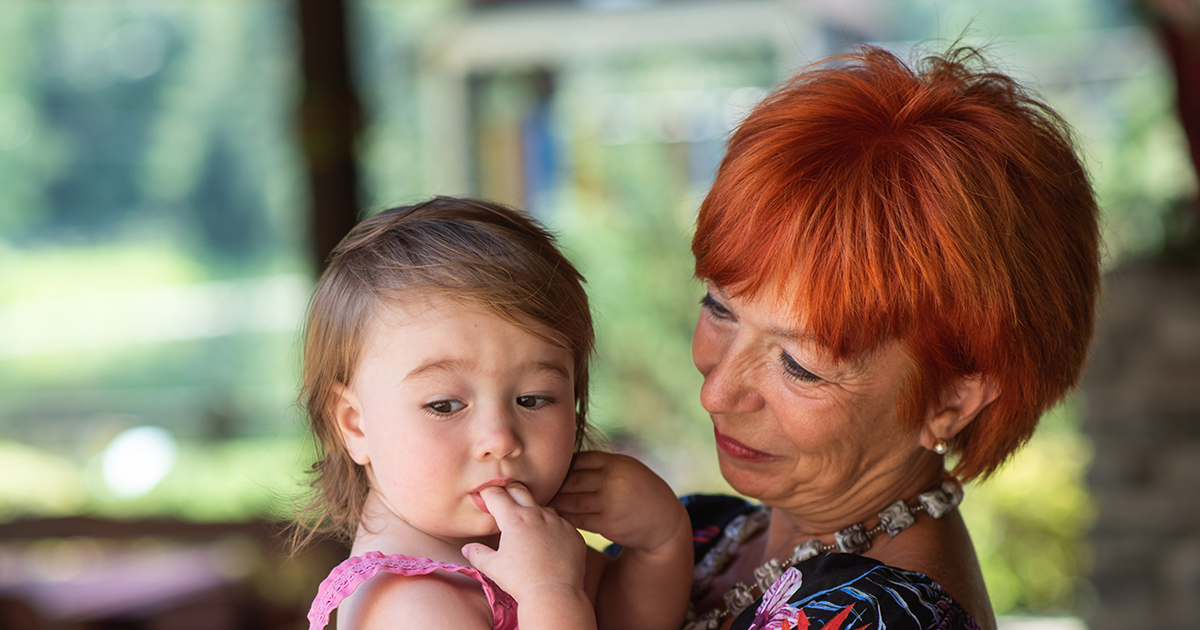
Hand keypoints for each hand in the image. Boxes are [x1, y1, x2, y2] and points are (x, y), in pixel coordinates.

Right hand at [461, 483, 587, 602]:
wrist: (554, 595)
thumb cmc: (520, 581)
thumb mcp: (492, 567)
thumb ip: (477, 554)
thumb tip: (467, 548)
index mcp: (514, 519)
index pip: (496, 494)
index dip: (487, 494)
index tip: (483, 498)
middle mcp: (537, 514)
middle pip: (519, 490)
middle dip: (508, 492)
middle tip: (502, 504)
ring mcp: (558, 522)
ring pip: (542, 507)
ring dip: (532, 512)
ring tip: (527, 530)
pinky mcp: (572, 532)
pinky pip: (560, 523)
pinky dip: (551, 529)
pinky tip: (547, 544)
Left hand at [548, 452, 689, 554]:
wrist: (664, 520)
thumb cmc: (640, 492)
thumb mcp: (627, 468)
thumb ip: (602, 465)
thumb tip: (567, 463)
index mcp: (615, 462)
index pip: (578, 460)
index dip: (561, 467)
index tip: (547, 472)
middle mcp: (612, 479)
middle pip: (571, 480)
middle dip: (552, 485)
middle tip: (533, 488)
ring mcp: (610, 502)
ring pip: (571, 500)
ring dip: (554, 502)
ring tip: (539, 504)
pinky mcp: (609, 523)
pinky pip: (578, 519)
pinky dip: (565, 518)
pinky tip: (554, 518)